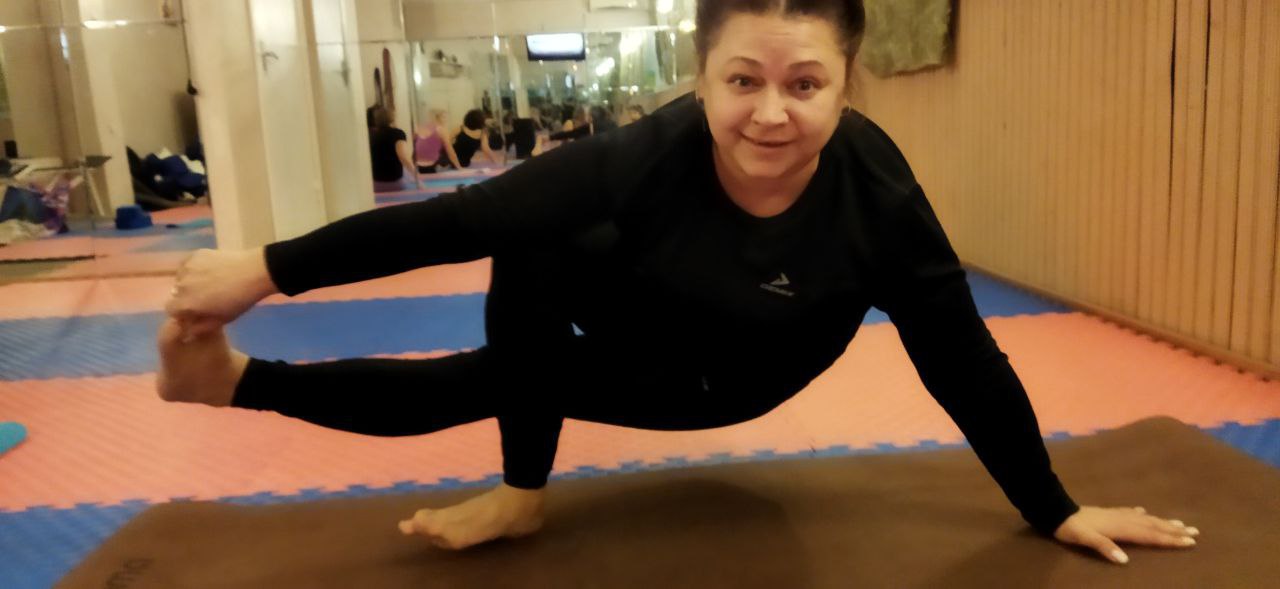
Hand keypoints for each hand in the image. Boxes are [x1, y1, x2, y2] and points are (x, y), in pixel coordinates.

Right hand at [166, 247, 277, 337]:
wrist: (254, 272)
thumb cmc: (239, 300)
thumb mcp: (221, 320)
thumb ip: (200, 327)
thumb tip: (187, 332)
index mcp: (186, 303)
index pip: (171, 310)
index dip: (181, 312)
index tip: (194, 311)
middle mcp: (181, 285)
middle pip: (175, 294)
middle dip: (185, 297)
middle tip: (204, 296)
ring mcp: (187, 268)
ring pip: (180, 278)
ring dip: (188, 282)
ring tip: (207, 282)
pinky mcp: (194, 254)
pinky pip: (186, 264)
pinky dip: (193, 269)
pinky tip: (208, 270)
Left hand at [1053, 506, 1198, 563]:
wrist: (1056, 510)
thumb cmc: (1071, 528)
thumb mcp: (1085, 539)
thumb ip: (1104, 548)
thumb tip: (1124, 560)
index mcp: (1121, 528)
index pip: (1150, 535)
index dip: (1170, 539)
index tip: (1190, 541)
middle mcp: (1123, 519)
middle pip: (1154, 526)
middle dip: (1174, 530)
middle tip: (1196, 532)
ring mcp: (1117, 514)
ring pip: (1146, 518)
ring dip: (1163, 521)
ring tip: (1180, 523)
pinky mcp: (1109, 512)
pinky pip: (1131, 513)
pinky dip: (1141, 514)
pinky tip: (1145, 512)